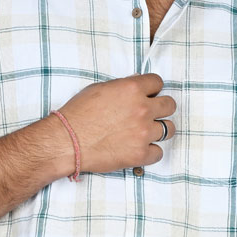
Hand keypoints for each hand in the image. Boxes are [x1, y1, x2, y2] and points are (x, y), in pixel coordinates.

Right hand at [57, 73, 176, 173]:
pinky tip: (138, 149)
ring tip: (144, 133)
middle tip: (150, 114)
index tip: (149, 95)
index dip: (153, 89)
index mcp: (132, 89)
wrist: (66, 142)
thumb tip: (135, 89)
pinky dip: (150, 152)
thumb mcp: (99, 89)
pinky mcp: (139, 154)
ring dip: (158, 130)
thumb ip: (122, 88)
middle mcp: (142, 109)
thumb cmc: (77, 115)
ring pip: (169, 129)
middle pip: (170, 105)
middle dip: (161, 108)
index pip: (158, 82)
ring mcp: (143, 133)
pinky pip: (158, 153)